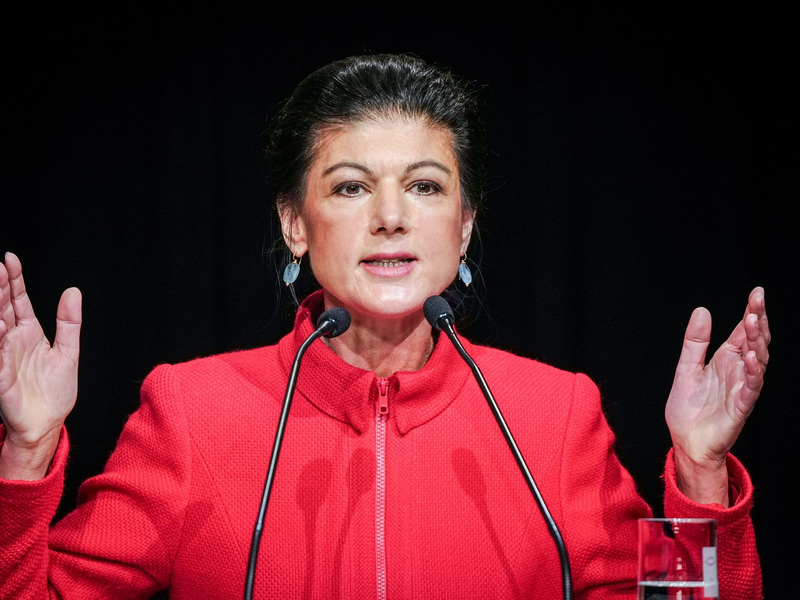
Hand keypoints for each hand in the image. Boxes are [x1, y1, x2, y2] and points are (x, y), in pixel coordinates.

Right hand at [0, 252, 81, 479]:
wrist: (47, 423)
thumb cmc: (54, 391)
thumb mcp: (68, 352)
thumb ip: (69, 322)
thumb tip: (73, 292)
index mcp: (28, 334)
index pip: (18, 301)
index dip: (15, 280)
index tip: (10, 259)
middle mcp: (12, 341)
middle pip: (2, 308)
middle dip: (0, 287)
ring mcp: (4, 357)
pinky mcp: (0, 377)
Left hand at [665, 287, 768, 504]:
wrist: (686, 442)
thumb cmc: (689, 409)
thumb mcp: (686, 368)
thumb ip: (695, 342)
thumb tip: (702, 310)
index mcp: (726, 361)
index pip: (742, 332)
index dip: (750, 312)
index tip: (756, 292)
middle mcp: (738, 372)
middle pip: (754, 342)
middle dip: (758, 320)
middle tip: (758, 299)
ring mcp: (742, 389)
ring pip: (757, 361)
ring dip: (756, 341)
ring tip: (753, 321)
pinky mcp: (740, 407)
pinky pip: (751, 387)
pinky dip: (752, 372)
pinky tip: (749, 357)